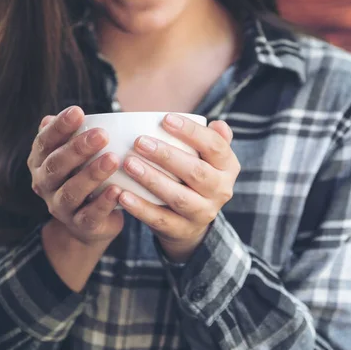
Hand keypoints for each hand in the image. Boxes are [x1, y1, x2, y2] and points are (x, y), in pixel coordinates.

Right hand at [27, 106, 123, 247]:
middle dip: (78, 148)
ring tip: (113, 159)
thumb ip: (73, 135)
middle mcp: (44, 184)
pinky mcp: (80, 225)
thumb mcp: (76, 155)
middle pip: (56, 165)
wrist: (88, 224)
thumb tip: (69, 113)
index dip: (59, 127)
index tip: (78, 111)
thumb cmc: (83, 176)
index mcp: (41, 162)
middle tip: (102, 134)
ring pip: (71, 191)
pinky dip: (103, 202)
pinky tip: (117, 190)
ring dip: (92, 174)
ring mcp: (60, 207)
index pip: (45, 142)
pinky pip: (90, 215)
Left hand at [118, 114, 239, 261]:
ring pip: (177, 197)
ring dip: (151, 179)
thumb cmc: (195, 177)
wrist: (192, 223)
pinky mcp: (182, 230)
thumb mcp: (209, 159)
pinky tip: (122, 194)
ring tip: (128, 164)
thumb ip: (213, 139)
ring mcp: (202, 213)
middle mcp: (221, 191)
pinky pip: (160, 219)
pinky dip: (140, 207)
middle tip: (139, 142)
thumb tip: (218, 124)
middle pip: (196, 172)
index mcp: (228, 168)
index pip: (215, 146)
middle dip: (166, 156)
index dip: (191, 132)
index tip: (165, 119)